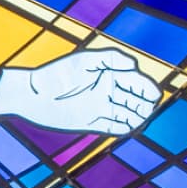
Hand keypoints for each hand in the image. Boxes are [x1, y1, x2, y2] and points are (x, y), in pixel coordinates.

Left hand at [0, 47, 159, 134]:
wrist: (35, 95)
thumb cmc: (57, 74)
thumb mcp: (83, 62)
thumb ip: (110, 59)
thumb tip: (135, 65)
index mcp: (110, 74)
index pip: (139, 82)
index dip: (149, 89)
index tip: (151, 95)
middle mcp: (109, 91)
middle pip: (139, 100)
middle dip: (145, 105)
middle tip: (141, 108)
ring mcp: (102, 108)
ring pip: (131, 116)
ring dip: (138, 118)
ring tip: (134, 118)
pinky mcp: (94, 123)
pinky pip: (117, 128)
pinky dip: (125, 128)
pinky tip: (125, 125)